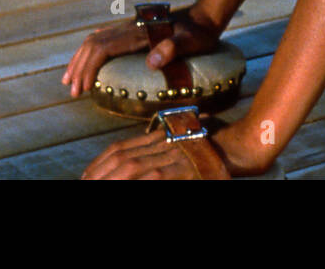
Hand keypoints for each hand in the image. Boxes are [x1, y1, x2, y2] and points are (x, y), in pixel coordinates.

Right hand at [62, 10, 221, 98]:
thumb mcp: (191, 42)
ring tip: (70, 79)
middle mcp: (129, 28)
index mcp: (138, 33)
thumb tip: (151, 62)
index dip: (89, 68)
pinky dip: (90, 51)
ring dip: (80, 59)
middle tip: (72, 91)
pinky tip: (87, 60)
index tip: (83, 88)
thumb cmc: (199, 33)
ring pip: (95, 40)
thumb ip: (173, 49)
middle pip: (93, 44)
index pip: (103, 48)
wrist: (204, 16)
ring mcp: (130, 28)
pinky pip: (103, 39)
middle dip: (79, 67)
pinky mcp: (133, 30)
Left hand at [81, 127, 229, 179]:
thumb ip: (161, 149)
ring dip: (109, 179)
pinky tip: (123, 186)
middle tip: (84, 183)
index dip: (99, 162)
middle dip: (98, 173)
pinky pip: (152, 177)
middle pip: (121, 157)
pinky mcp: (181, 171)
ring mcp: (172, 157)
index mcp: (160, 137)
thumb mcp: (181, 143)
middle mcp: (163, 144)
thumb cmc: (213, 149)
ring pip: (131, 167)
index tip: (86, 174)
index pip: (121, 148)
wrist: (240, 147)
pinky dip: (136, 181)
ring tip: (93, 186)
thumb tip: (137, 162)